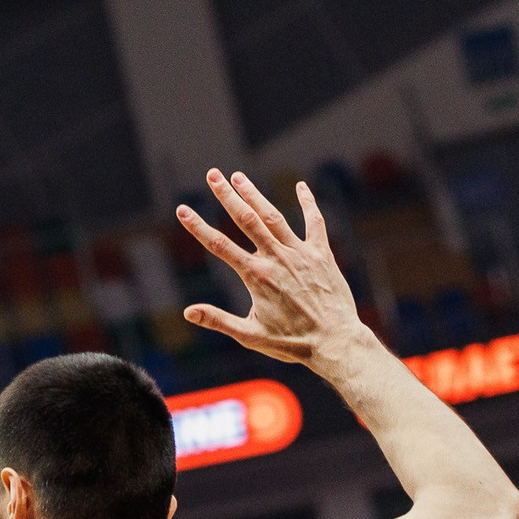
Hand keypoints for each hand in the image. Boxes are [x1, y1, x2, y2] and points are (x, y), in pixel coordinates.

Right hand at [176, 170, 370, 368]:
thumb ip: (218, 320)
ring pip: (273, 216)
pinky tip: (301, 186)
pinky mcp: (322, 254)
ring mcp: (300, 253)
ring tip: (239, 176)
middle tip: (212, 174)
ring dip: (255, 194)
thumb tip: (188, 313)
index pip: (219, 246)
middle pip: (246, 220)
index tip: (182, 209)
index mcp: (256, 276)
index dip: (198, 226)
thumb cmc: (292, 343)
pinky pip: (315, 222)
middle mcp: (276, 258)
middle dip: (227, 196)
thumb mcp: (249, 336)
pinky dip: (308, 203)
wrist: (335, 341)